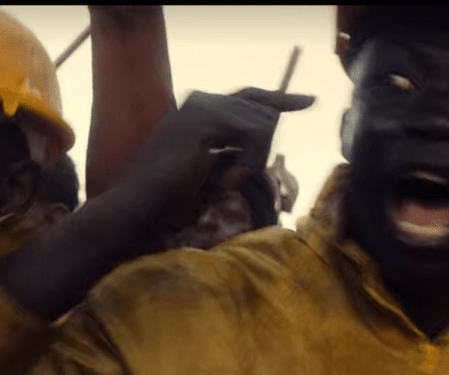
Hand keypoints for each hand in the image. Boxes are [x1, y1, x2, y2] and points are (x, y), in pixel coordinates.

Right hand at [127, 87, 313, 228]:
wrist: (140, 202)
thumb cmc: (167, 198)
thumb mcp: (207, 171)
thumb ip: (231, 151)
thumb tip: (264, 139)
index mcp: (196, 112)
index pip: (247, 97)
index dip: (278, 99)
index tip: (307, 101)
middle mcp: (199, 102)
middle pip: (262, 109)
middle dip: (261, 149)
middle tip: (234, 176)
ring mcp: (201, 106)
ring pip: (263, 123)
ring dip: (252, 161)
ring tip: (224, 182)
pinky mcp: (206, 118)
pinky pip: (256, 134)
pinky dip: (249, 163)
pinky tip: (227, 180)